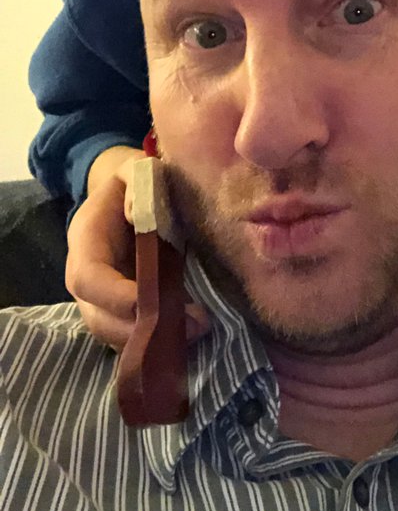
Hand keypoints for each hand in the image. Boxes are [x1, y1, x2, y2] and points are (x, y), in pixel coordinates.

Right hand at [66, 147, 209, 350]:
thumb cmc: (135, 182)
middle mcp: (87, 278)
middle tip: (190, 325)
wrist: (129, 196)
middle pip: (99, 318)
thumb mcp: (136, 169)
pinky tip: (191, 335)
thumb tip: (141, 212)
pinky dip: (158, 341)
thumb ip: (138, 178)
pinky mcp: (123, 310)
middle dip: (140, 329)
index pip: (87, 279)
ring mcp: (102, 299)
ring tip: (198, 331)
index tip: (149, 301)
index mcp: (85, 242)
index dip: (114, 295)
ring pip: (115, 334)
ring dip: (152, 341)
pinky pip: (132, 334)